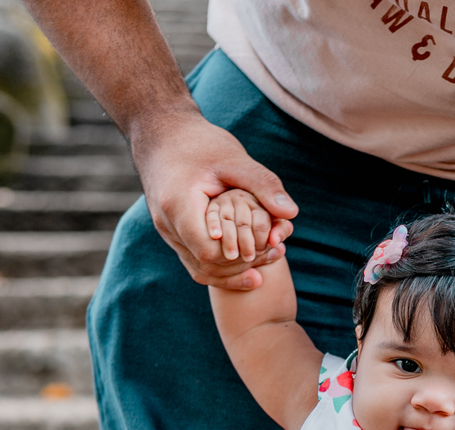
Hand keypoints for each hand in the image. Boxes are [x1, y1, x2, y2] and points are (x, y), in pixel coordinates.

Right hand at [131, 109, 296, 290]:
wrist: (162, 133)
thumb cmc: (199, 142)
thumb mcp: (234, 159)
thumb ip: (263, 185)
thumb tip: (292, 213)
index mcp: (179, 206)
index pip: (209, 252)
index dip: (241, 256)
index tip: (270, 246)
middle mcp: (167, 225)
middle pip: (205, 265)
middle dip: (243, 266)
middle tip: (277, 254)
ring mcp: (166, 231)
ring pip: (199, 268)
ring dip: (233, 271)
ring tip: (266, 266)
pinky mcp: (172, 232)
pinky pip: (194, 260)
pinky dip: (220, 265)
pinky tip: (246, 262)